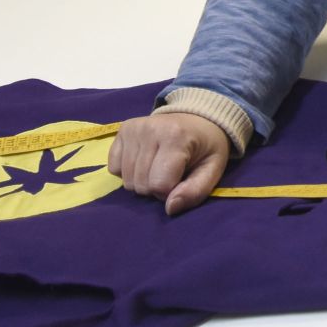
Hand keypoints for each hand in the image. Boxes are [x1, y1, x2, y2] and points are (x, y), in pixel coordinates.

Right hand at [108, 113, 229, 215]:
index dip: (170, 191)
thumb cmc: (206, 147)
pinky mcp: (122, 130)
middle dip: (156, 187)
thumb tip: (169, 208)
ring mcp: (133, 129)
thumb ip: (195, 191)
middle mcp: (150, 129)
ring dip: (142, 181)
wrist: (197, 118)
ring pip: (126, 179)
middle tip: (170, 173)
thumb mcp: (213, 169)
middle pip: (141, 184)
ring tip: (158, 166)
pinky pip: (113, 167)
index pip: (159, 184)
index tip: (181, 180)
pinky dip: (127, 171)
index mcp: (176, 137)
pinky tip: (144, 161)